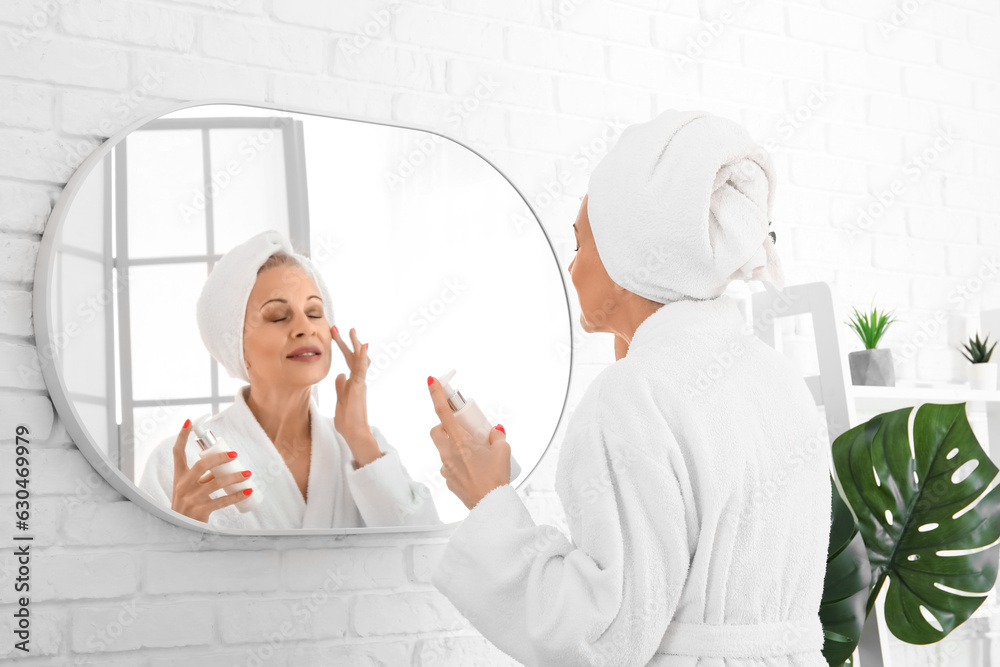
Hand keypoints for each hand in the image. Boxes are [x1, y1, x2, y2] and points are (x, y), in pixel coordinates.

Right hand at [170, 420, 252, 522]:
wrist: (179, 530)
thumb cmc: (189, 506)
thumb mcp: (190, 489)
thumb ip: (203, 477)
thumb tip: (223, 465)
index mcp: (179, 476)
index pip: (177, 452)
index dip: (182, 436)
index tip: (189, 421)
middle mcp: (182, 485)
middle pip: (201, 465)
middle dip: (219, 457)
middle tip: (234, 454)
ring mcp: (190, 499)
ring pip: (215, 483)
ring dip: (235, 477)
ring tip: (248, 474)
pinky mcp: (200, 511)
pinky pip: (222, 501)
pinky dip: (237, 495)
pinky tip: (248, 491)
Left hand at [331, 326, 380, 463]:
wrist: (354, 432)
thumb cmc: (348, 420)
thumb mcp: (340, 399)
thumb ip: (341, 386)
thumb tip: (339, 375)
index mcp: (353, 382)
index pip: (348, 360)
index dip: (343, 347)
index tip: (336, 335)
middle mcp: (358, 380)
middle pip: (353, 356)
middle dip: (346, 341)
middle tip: (338, 327)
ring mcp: (360, 382)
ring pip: (359, 359)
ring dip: (355, 344)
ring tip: (351, 331)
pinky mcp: (360, 387)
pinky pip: (361, 369)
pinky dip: (362, 357)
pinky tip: (362, 346)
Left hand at [426, 375, 510, 509]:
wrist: (490, 506)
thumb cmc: (496, 478)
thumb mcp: (503, 451)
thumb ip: (497, 436)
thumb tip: (494, 430)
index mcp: (460, 442)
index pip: (443, 412)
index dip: (435, 394)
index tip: (431, 380)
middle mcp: (448, 453)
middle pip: (436, 431)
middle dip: (445, 426)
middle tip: (462, 429)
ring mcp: (446, 468)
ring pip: (443, 449)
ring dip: (454, 446)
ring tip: (474, 454)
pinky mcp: (447, 480)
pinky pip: (449, 465)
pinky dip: (458, 463)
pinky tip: (473, 470)